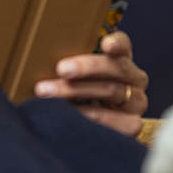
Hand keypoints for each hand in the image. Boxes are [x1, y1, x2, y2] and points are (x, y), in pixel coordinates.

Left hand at [33, 31, 148, 135]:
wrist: (84, 129)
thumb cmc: (71, 92)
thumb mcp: (68, 75)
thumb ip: (64, 63)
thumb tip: (36, 53)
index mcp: (119, 58)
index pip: (122, 45)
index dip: (116, 43)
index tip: (105, 44)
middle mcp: (133, 77)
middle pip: (116, 67)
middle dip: (87, 67)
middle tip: (61, 69)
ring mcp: (136, 100)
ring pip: (113, 90)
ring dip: (79, 91)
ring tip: (49, 92)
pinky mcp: (133, 123)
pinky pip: (120, 120)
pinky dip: (95, 117)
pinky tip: (74, 115)